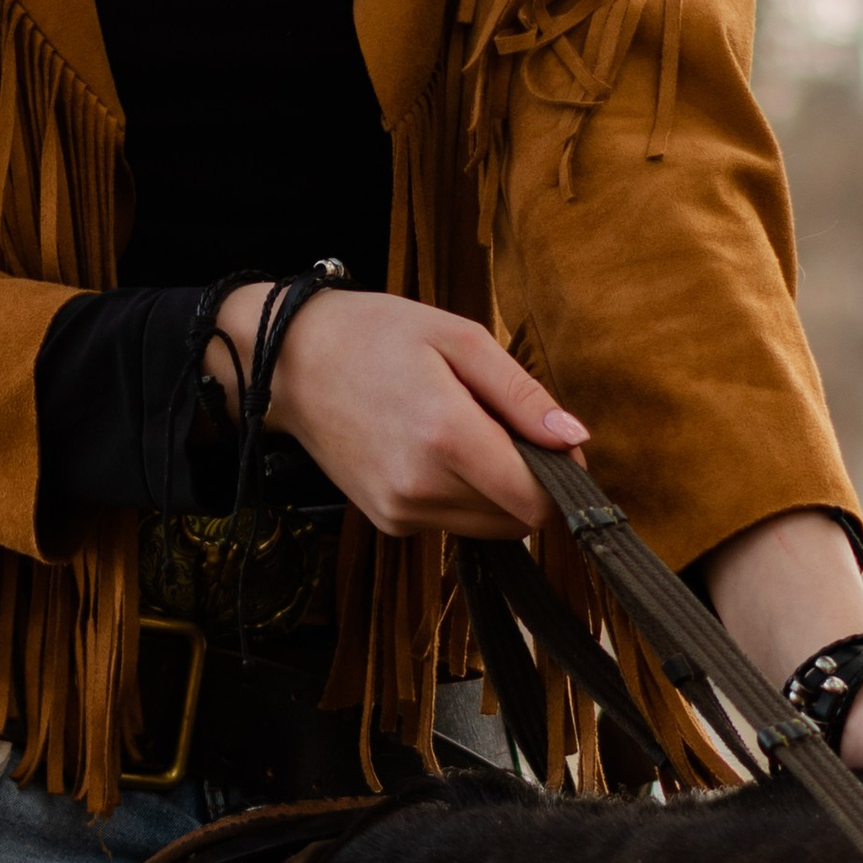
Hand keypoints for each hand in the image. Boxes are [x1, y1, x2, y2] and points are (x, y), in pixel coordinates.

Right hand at [210, 284, 580, 538]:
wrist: (288, 362)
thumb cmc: (372, 336)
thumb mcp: (457, 338)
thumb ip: (521, 394)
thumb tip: (573, 438)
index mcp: (446, 436)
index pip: (537, 501)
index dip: (562, 478)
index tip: (557, 444)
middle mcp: (421, 487)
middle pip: (518, 519)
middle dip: (529, 480)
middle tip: (504, 425)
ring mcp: (400, 511)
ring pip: (488, 527)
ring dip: (496, 491)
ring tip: (465, 432)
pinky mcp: (387, 522)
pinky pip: (452, 523)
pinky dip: (461, 495)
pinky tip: (433, 450)